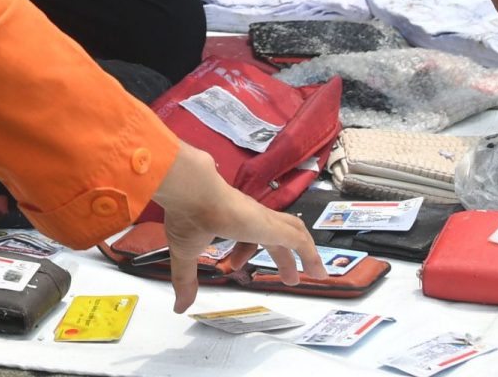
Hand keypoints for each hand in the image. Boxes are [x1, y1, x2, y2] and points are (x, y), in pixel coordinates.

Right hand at [152, 144, 317, 311]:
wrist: (193, 191)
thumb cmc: (188, 216)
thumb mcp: (186, 254)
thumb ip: (186, 280)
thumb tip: (179, 306)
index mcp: (230, 217)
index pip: (246, 233)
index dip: (244, 250)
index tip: (236, 265)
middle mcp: (251, 215)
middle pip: (275, 236)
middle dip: (282, 257)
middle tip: (290, 278)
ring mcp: (264, 219)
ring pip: (292, 232)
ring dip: (303, 253)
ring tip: (315, 273)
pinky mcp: (273, 225)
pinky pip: (300, 240)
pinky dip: (310, 254)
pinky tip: (318, 271)